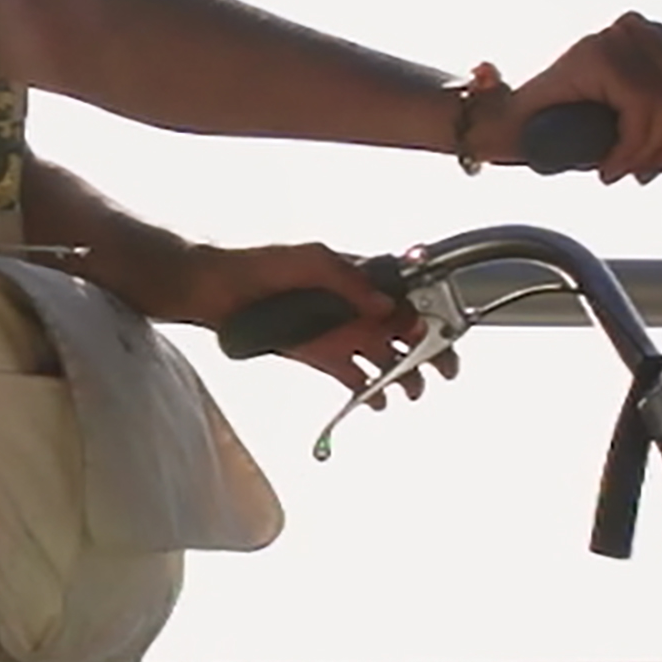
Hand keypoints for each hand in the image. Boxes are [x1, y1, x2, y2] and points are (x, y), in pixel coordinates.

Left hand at [178, 241, 442, 399]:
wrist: (218, 292)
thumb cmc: (260, 266)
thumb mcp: (311, 260)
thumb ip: (348, 280)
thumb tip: (383, 303)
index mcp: (358, 277)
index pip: (406, 298)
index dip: (429, 316)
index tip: (443, 334)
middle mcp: (354, 306)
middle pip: (404, 332)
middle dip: (429, 351)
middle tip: (443, 371)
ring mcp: (339, 332)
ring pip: (384, 357)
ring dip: (403, 375)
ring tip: (411, 391)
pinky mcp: (320, 355)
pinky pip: (353, 376)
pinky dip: (369, 392)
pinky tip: (379, 402)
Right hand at [505, 12, 661, 181]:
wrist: (507, 128)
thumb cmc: (565, 128)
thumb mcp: (636, 133)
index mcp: (655, 40)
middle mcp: (640, 29)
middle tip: (643, 168)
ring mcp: (619, 37)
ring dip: (651, 152)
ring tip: (623, 165)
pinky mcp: (600, 55)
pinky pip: (642, 114)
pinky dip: (631, 149)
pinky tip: (609, 162)